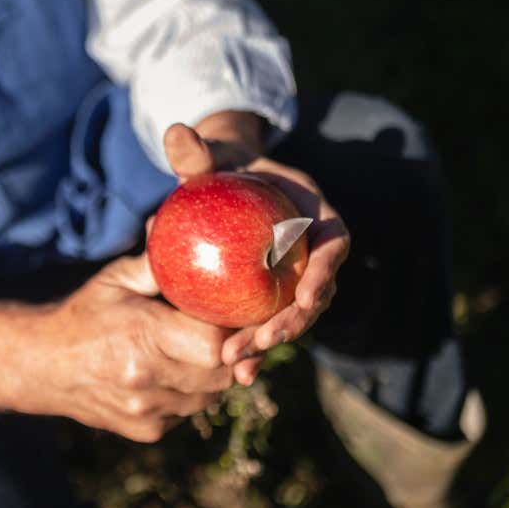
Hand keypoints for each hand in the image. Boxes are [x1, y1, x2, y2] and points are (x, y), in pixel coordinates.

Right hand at [16, 254, 238, 441]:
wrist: (44, 366)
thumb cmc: (84, 314)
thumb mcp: (115, 280)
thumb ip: (155, 263)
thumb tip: (178, 231)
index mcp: (142, 336)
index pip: (214, 344)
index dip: (232, 331)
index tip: (232, 315)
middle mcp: (146, 380)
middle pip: (221, 374)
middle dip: (230, 353)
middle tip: (223, 331)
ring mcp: (146, 411)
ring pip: (210, 397)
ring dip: (212, 374)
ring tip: (197, 349)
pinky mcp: (147, 431)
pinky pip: (190, 412)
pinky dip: (191, 394)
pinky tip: (173, 373)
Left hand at [161, 112, 350, 384]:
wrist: (219, 186)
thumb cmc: (218, 167)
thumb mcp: (207, 158)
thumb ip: (194, 152)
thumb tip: (174, 132)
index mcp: (314, 213)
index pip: (335, 243)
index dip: (326, 272)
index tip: (307, 297)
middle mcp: (312, 250)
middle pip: (316, 292)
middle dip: (294, 322)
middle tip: (263, 341)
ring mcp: (295, 276)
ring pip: (294, 317)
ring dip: (271, 342)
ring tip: (239, 365)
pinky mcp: (274, 297)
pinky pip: (268, 323)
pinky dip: (256, 349)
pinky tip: (235, 375)